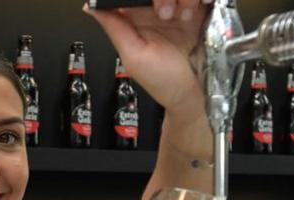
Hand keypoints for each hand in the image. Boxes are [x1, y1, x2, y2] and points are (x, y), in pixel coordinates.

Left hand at [84, 0, 210, 119]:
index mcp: (137, 17)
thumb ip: (115, 29)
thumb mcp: (134, 57)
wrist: (194, 96)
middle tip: (167, 14)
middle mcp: (159, 9)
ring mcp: (182, 8)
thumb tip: (90, 7)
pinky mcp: (203, 11)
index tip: (148, 3)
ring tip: (186, 17)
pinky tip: (202, 7)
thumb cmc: (163, 83)